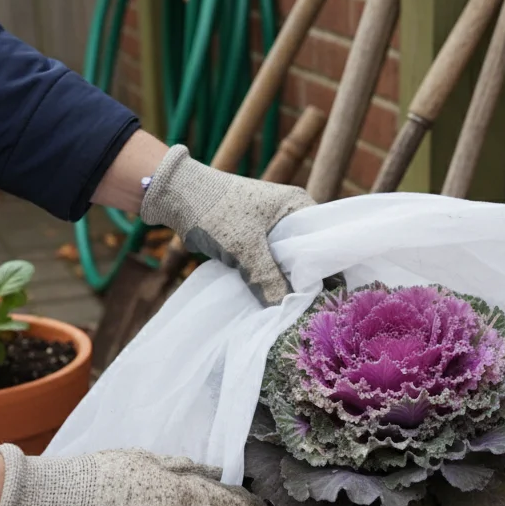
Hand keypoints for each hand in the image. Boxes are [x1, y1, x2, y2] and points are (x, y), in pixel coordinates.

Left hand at [140, 144, 314, 304]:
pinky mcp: (256, 240)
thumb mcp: (244, 246)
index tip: (328, 298)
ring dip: (284, 282)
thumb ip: (267, 277)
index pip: (325, 242)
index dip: (327, 270)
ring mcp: (273, 228)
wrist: (176, 196)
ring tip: (292, 309)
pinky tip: (271, 299)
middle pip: (307, 255)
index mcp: (299, 206)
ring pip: (287, 263)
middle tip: (309, 309)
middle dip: (304, 280)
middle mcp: (292, 215)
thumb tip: (285, 310)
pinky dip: (269, 279)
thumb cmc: (215, 210)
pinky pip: (270, 264)